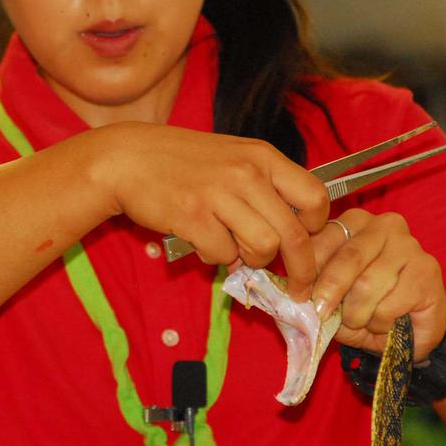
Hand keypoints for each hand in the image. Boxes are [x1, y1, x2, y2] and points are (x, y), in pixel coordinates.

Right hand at [92, 122, 328, 294]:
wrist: (128, 158)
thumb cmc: (181, 161)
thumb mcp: (232, 158)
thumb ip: (262, 190)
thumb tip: (284, 238)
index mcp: (263, 157)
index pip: (315, 198)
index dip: (317, 228)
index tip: (306, 241)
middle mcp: (246, 173)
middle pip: (295, 235)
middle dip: (301, 270)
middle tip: (297, 288)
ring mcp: (219, 194)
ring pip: (263, 248)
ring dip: (250, 260)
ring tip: (232, 249)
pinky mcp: (192, 216)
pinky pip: (223, 255)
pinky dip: (216, 257)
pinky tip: (202, 242)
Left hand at [310, 208, 445, 362]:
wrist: (411, 329)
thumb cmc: (365, 305)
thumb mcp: (333, 293)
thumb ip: (316, 287)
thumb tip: (297, 295)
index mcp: (353, 222)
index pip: (323, 239)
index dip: (308, 270)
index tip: (299, 294)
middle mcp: (383, 226)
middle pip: (348, 258)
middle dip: (330, 291)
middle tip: (322, 313)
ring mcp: (409, 246)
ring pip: (368, 284)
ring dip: (356, 313)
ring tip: (358, 322)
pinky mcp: (427, 271)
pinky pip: (390, 304)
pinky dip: (378, 323)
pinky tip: (382, 324)